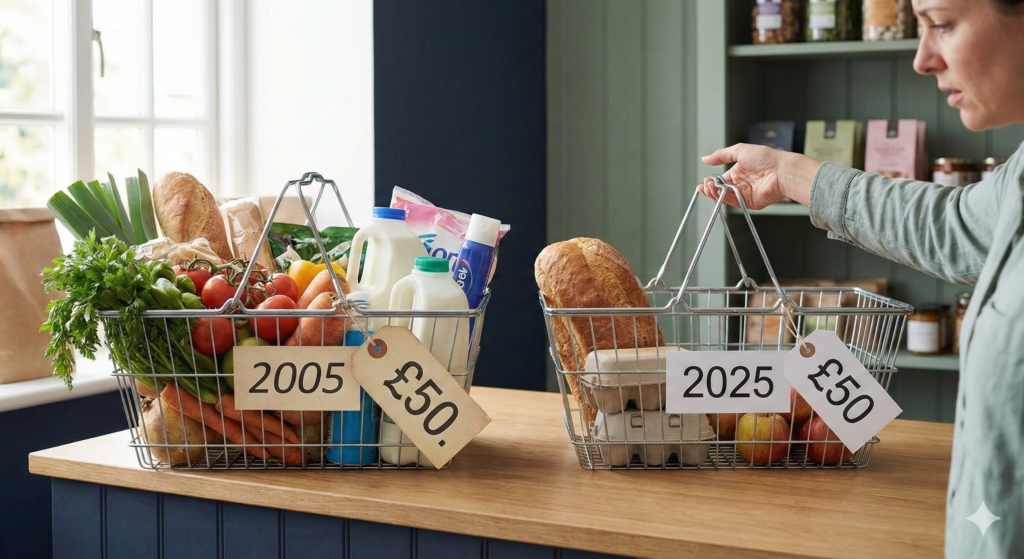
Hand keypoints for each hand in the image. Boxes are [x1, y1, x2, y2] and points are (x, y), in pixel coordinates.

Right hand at [698, 144, 820, 209]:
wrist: (781, 170)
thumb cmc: (765, 158)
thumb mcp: (739, 150)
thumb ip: (720, 155)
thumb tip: (705, 159)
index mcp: (739, 171)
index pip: (720, 180)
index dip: (711, 181)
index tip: (705, 181)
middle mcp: (741, 183)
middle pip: (720, 190)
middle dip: (710, 188)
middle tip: (705, 185)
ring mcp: (745, 194)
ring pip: (724, 197)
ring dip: (714, 193)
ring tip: (709, 187)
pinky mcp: (748, 202)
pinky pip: (732, 202)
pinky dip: (723, 199)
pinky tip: (718, 192)